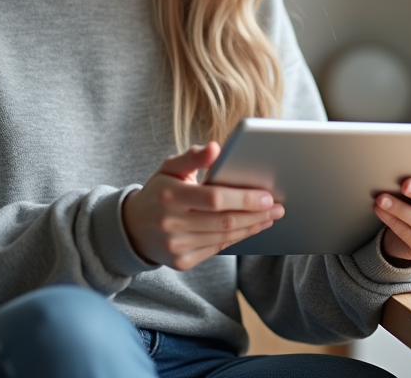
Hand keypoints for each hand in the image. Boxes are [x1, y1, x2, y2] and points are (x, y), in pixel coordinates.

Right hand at [122, 142, 284, 270]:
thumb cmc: (159, 191)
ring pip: (223, 238)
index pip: (214, 198)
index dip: (244, 198)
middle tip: (278, 208)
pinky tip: (250, 228)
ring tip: (269, 217)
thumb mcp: (170, 167)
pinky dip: (236, 238)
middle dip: (256, 214)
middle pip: (224, 221)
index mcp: (169, 196)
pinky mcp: (181, 262)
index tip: (268, 195)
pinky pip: (216, 249)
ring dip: (251, 227)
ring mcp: (176, 246)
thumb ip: (193, 155)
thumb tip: (216, 147)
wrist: (132, 227)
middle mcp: (171, 223)